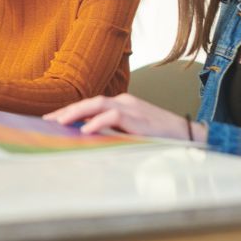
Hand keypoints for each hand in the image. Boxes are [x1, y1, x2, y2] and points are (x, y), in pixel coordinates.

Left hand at [43, 93, 206, 142]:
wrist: (190, 136)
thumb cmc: (162, 137)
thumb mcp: (134, 132)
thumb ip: (115, 131)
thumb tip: (89, 138)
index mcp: (123, 104)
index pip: (92, 105)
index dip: (72, 111)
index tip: (54, 120)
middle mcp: (125, 102)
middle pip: (91, 101)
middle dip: (68, 111)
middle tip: (49, 121)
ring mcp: (133, 108)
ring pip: (98, 103)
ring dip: (77, 113)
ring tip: (61, 123)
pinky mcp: (139, 119)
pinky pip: (114, 116)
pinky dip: (98, 122)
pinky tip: (85, 130)